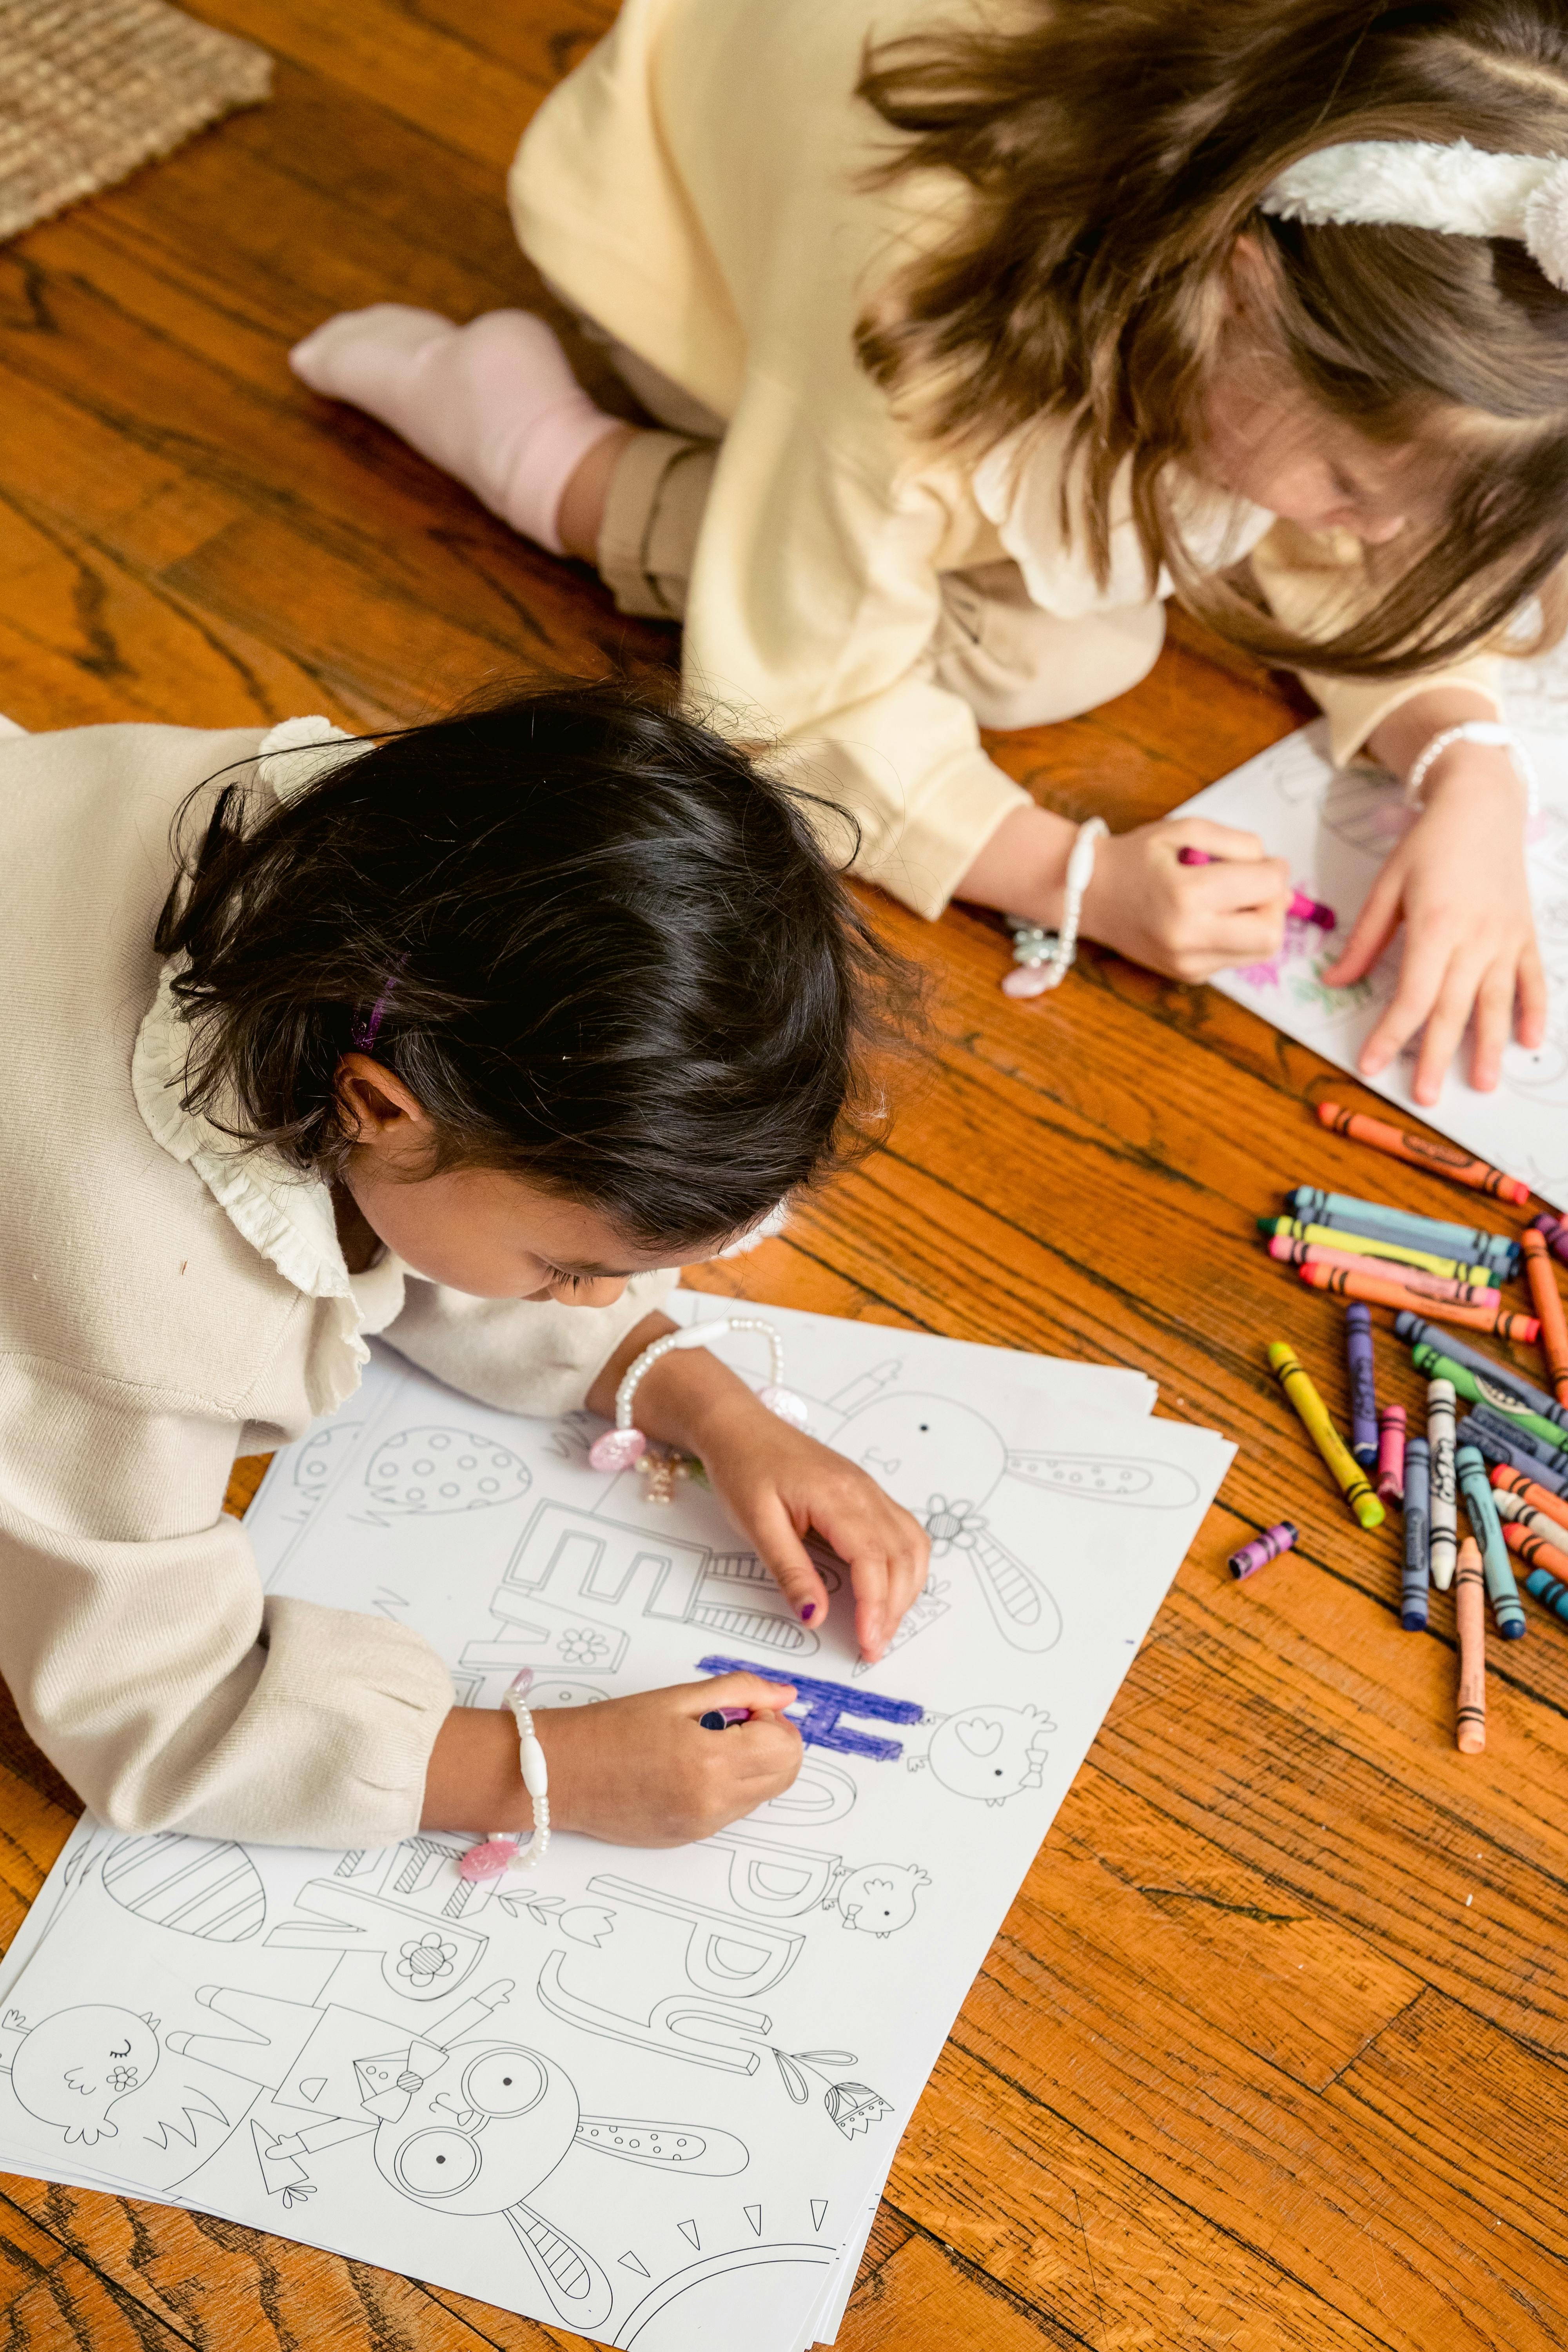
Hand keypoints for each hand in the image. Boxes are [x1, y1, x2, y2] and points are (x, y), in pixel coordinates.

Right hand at [536, 1674, 802, 1845]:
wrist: (560, 1773)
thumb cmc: (610, 1730)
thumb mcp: (677, 1698)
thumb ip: (739, 1691)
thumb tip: (786, 1695)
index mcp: (711, 1762)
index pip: (786, 1747)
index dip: (773, 1718)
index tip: (745, 1705)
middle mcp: (713, 1803)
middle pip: (784, 1776)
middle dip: (773, 1743)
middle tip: (737, 1721)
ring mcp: (702, 1826)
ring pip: (761, 1795)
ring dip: (752, 1765)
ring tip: (707, 1742)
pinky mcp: (689, 1838)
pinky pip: (732, 1812)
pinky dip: (728, 1786)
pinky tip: (691, 1766)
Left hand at [585, 1314, 930, 1661]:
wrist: (739, 1427)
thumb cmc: (743, 1469)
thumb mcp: (756, 1524)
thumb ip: (790, 1571)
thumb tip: (816, 1617)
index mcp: (837, 1496)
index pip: (873, 1560)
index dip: (875, 1607)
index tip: (867, 1644)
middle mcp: (864, 1491)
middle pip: (902, 1556)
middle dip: (894, 1608)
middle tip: (873, 1647)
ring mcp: (870, 1490)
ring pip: (912, 1545)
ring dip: (906, 1590)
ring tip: (883, 1625)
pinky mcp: (867, 1493)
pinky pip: (904, 1532)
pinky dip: (905, 1566)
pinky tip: (888, 1590)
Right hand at [1079, 816, 1290, 981]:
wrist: (1090, 895)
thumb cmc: (1137, 857)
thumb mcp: (1186, 829)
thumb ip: (1239, 844)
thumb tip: (1280, 876)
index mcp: (1186, 894)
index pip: (1266, 887)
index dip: (1276, 870)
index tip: (1265, 862)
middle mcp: (1187, 936)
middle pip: (1271, 933)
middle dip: (1275, 906)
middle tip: (1255, 887)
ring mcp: (1187, 963)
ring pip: (1261, 953)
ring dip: (1261, 924)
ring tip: (1235, 903)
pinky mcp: (1188, 976)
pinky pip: (1236, 959)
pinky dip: (1238, 938)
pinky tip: (1213, 919)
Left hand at [1323, 747, 1544, 1104]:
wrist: (1482, 804)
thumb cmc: (1430, 844)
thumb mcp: (1388, 887)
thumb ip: (1365, 940)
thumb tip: (1333, 982)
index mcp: (1436, 926)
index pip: (1413, 995)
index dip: (1392, 1034)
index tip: (1373, 1064)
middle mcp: (1476, 938)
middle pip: (1454, 1008)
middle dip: (1438, 1056)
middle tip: (1426, 1096)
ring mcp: (1506, 938)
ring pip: (1496, 1002)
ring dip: (1489, 1046)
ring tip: (1481, 1084)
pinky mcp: (1525, 933)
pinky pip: (1533, 978)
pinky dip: (1534, 1010)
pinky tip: (1528, 1043)